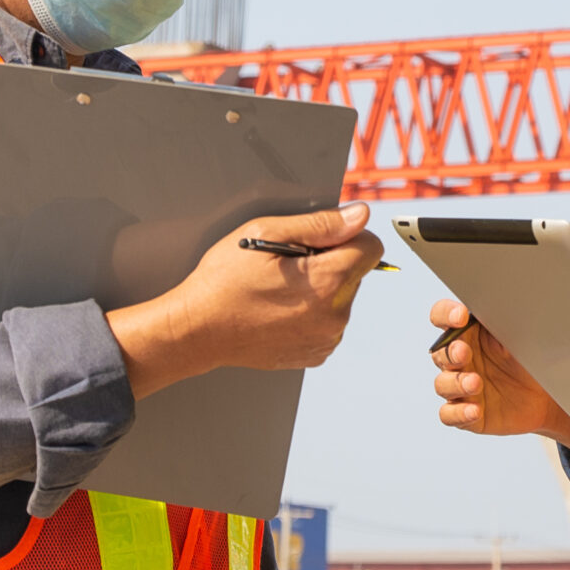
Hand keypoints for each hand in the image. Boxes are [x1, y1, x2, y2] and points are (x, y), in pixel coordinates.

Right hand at [108, 203, 383, 397]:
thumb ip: (320, 224)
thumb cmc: (224, 282)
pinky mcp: (316, 353)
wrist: (198, 330)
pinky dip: (311, 312)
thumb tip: (360, 216)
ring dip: (321, 288)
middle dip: (329, 262)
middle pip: (355, 273)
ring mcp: (326, 338)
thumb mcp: (265, 233)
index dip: (345, 236)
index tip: (315, 241)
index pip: (370, 247)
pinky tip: (279, 309)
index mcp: (327, 282)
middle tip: (286, 265)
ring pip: (341, 297)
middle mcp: (334, 315)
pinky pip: (328, 321)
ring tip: (278, 289)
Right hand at [429, 301, 569, 469]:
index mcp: (467, 333)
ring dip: (456, 383)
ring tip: (476, 383)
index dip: (446, 315)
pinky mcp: (465, 413)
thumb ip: (506, 326)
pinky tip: (474, 410)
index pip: (442, 317)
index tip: (461, 316)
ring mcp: (460, 387)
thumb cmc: (528, 361)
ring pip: (442, 384)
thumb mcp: (521, 339)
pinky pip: (449, 414)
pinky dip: (458, 413)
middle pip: (439, 353)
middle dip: (450, 352)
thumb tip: (501, 314)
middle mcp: (459, 359)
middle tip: (464, 351)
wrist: (545, 398)